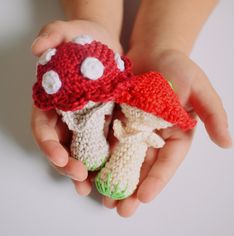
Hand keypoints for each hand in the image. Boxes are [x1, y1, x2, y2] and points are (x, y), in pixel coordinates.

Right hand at [31, 20, 121, 194]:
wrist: (107, 45)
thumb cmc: (85, 38)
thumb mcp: (69, 31)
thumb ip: (53, 35)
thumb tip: (37, 48)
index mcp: (52, 101)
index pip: (44, 127)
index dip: (48, 144)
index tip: (58, 157)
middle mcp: (67, 116)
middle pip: (62, 146)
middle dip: (68, 164)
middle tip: (79, 177)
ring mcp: (86, 122)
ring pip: (82, 151)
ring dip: (85, 170)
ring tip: (92, 187)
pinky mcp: (104, 122)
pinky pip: (103, 144)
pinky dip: (105, 159)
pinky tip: (111, 172)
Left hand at [102, 48, 231, 216]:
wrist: (152, 51)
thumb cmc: (177, 68)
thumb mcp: (199, 88)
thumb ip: (213, 114)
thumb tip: (227, 143)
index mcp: (175, 134)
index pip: (167, 163)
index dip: (156, 181)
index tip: (143, 198)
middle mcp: (153, 136)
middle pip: (142, 167)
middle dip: (132, 189)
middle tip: (120, 210)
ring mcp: (133, 130)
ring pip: (122, 159)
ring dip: (113, 179)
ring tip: (103, 199)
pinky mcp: (116, 121)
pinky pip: (108, 141)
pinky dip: (100, 157)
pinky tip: (91, 172)